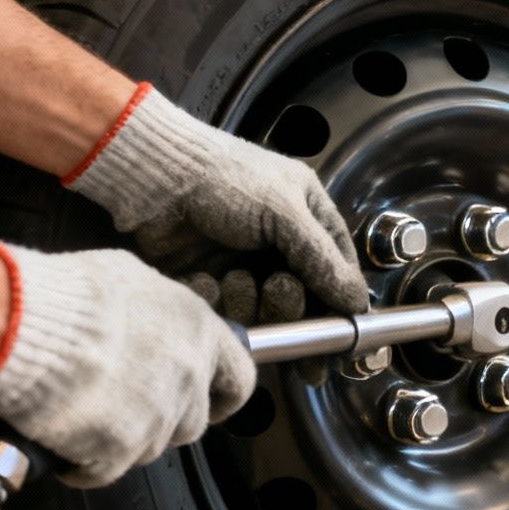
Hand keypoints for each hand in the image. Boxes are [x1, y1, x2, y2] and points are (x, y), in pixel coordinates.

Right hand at [0, 244, 255, 487]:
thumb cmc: (61, 295)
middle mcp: (186, 376)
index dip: (224, 398)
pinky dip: (82, 464)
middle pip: (190, 422)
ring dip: (120, 439)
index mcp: (196, 330)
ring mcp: (156, 416)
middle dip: (160, 421)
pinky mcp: (119, 449)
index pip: (238, 379)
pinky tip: (61, 439)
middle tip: (122, 406)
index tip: (214, 406)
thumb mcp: (123, 279)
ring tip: (81, 412)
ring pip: (149, 448)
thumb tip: (150, 321)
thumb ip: (154, 311)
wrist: (18, 323)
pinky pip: (104, 471)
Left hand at [64, 86, 368, 319]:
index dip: (341, 304)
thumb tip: (358, 303)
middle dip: (291, 305)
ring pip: (265, 314)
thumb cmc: (219, 176)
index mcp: (307, 218)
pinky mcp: (212, 284)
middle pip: (304, 302)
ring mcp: (245, 266)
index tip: (339, 333)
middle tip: (278, 288)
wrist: (151, 180)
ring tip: (233, 277)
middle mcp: (280, 246)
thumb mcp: (284, 211)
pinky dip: (217, 303)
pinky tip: (206, 280)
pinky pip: (227, 314)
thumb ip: (324, 261)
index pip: (339, 271)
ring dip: (251, 303)